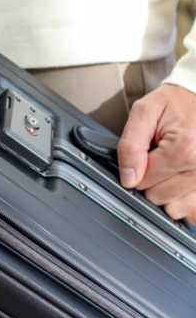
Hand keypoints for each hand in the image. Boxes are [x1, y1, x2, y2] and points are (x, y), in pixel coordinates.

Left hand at [117, 84, 195, 224]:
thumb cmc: (175, 103)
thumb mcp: (144, 111)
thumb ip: (130, 145)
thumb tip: (128, 178)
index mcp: (184, 149)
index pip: (143, 182)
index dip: (137, 169)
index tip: (145, 153)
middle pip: (159, 197)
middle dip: (152, 180)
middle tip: (159, 157)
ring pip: (177, 209)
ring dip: (169, 194)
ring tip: (172, 168)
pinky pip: (194, 213)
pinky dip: (186, 202)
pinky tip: (182, 182)